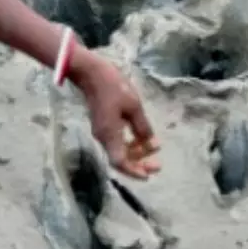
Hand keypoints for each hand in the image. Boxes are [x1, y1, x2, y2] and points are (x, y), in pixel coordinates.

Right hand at [72, 51, 160, 179]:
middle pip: (119, 159)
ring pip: (118, 151)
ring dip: (135, 154)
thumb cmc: (113, 87)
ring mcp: (101, 131)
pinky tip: (140, 139)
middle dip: (138, 164)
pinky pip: (115, 142)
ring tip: (152, 151)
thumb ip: (143, 128)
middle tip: (156, 165)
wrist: (90, 73)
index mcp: (110, 134)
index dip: (134, 172)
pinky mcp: (101, 125)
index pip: (120, 162)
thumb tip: (153, 146)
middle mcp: (103, 137)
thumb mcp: (134, 106)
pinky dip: (129, 144)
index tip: (149, 175)